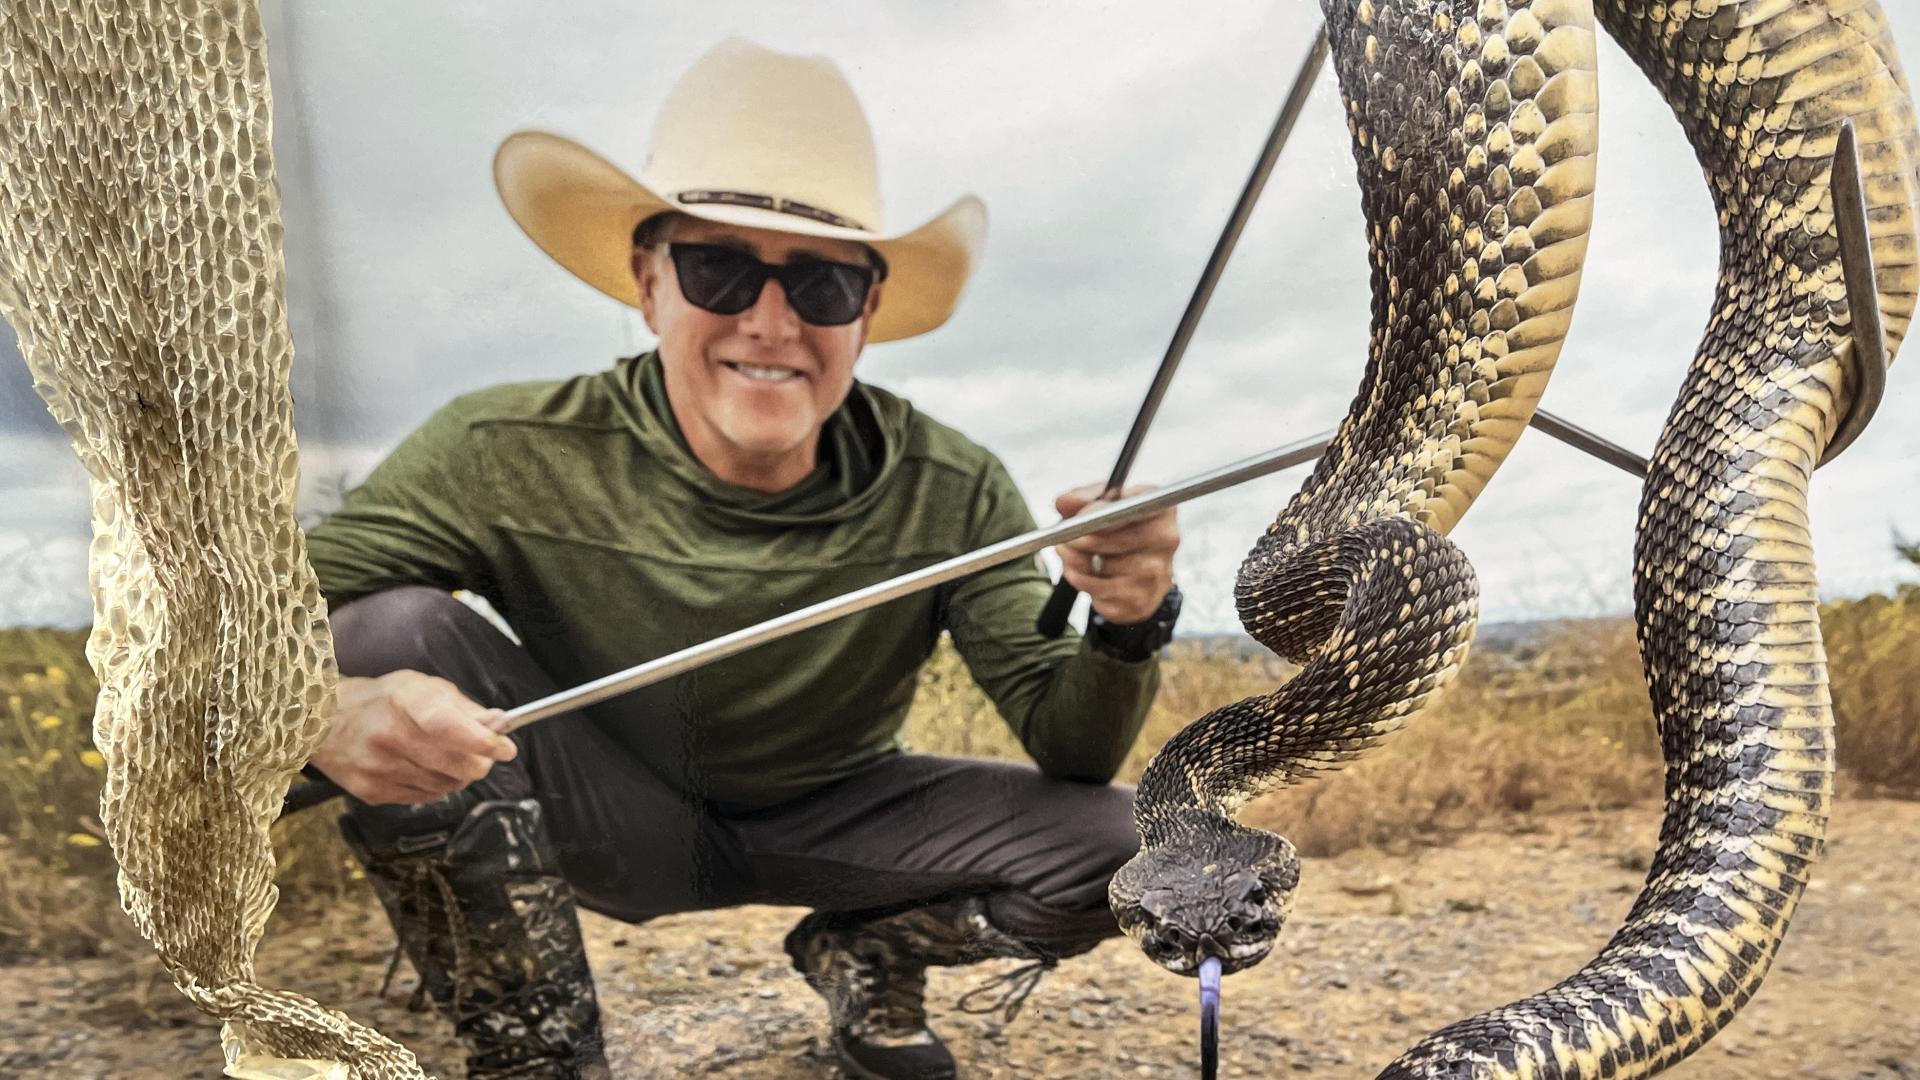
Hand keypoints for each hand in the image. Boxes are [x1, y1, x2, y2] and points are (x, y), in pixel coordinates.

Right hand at [307, 671, 517, 805]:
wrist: (321, 722)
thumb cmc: (381, 700)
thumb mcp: (421, 687)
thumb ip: (463, 707)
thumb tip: (500, 723)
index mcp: (404, 702)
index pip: (451, 726)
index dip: (484, 741)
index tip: (506, 748)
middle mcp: (389, 736)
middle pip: (457, 765)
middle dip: (479, 762)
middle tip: (481, 754)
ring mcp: (378, 768)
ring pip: (446, 786)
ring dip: (457, 775)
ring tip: (444, 757)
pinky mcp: (371, 792)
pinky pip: (425, 798)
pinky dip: (435, 786)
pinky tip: (422, 768)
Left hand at [1052, 482, 1179, 624]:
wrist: (1137, 575)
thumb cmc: (1119, 531)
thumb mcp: (1104, 506)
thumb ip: (1084, 498)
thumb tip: (1065, 502)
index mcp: (1161, 510)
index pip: (1133, 507)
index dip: (1101, 512)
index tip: (1079, 517)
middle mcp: (1166, 541)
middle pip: (1117, 539)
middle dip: (1083, 539)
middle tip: (1064, 538)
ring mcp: (1156, 574)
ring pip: (1106, 567)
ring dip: (1078, 562)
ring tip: (1070, 555)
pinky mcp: (1142, 601)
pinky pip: (1102, 591)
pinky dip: (1083, 582)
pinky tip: (1079, 573)